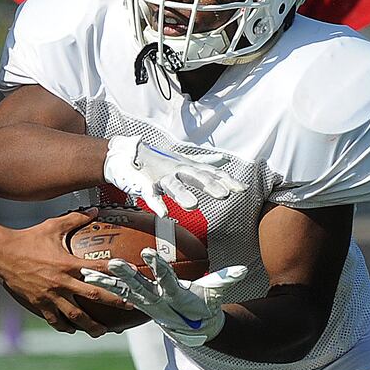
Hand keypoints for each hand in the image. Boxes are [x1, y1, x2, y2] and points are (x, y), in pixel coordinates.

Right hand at [0, 210, 127, 335]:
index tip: (132, 276)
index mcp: (68, 263)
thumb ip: (76, 219)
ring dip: (90, 325)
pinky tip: (73, 329)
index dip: (116, 272)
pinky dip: (65, 326)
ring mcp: (50, 296)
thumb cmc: (28, 238)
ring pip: (75, 316)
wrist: (1, 255)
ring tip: (101, 331)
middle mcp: (62, 282)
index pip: (98, 268)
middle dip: (113, 302)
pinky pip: (55, 320)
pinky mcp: (39, 305)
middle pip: (93, 296)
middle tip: (129, 308)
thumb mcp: (53, 226)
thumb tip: (96, 210)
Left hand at [82, 247, 248, 346]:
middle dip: (125, 275)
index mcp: (177, 296)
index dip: (159, 267)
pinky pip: (118, 293)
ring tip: (87, 271)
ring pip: (123, 291)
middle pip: (139, 286)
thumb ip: (225, 280)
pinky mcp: (137, 303)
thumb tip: (242, 269)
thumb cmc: (205, 306)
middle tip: (112, 261)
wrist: (193, 330)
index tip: (149, 252)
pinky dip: (103, 285)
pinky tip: (86, 276)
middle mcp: (158, 301)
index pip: (167, 279)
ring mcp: (145, 303)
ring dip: (106, 281)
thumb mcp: (216, 294)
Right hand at [103, 134, 244, 215]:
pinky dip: (157, 204)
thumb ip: (204, 162)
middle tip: (224, 195)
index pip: (211, 173)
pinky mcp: (145, 185)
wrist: (126, 155)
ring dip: (183, 195)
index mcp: (188, 167)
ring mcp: (161, 178)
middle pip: (196, 177)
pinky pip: (151, 196)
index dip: (227, 181)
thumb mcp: (184, 161)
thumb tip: (223, 159)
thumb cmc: (158, 160)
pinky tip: (164, 214)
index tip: (243, 189)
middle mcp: (177, 170)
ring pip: (173, 186)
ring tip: (194, 206)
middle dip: (210, 185)